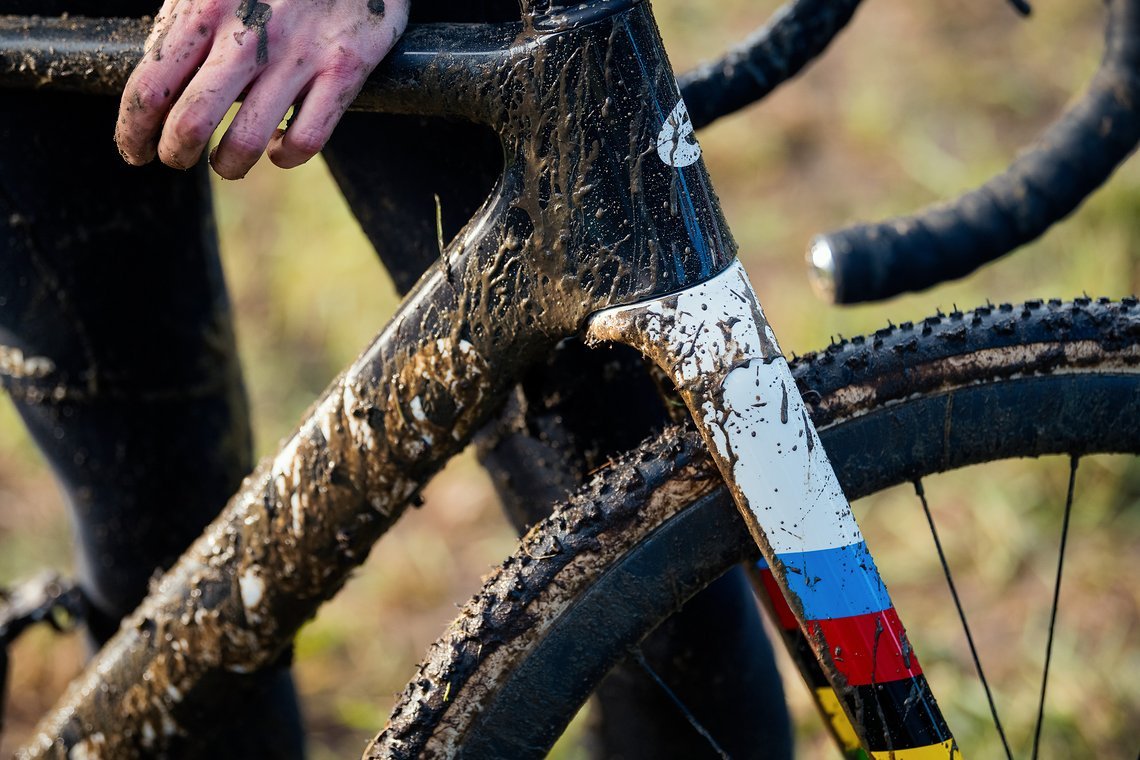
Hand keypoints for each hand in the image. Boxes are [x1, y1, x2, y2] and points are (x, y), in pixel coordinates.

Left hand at [116, 0, 408, 178]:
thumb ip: (184, 24)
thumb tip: (158, 85)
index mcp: (205, 7)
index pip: (149, 87)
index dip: (132, 132)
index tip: (135, 151)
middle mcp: (249, 34)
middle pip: (190, 122)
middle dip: (176, 153)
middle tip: (178, 159)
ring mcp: (299, 55)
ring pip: (248, 142)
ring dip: (229, 165)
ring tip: (227, 162)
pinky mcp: (344, 69)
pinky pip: (306, 139)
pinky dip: (286, 155)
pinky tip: (280, 146)